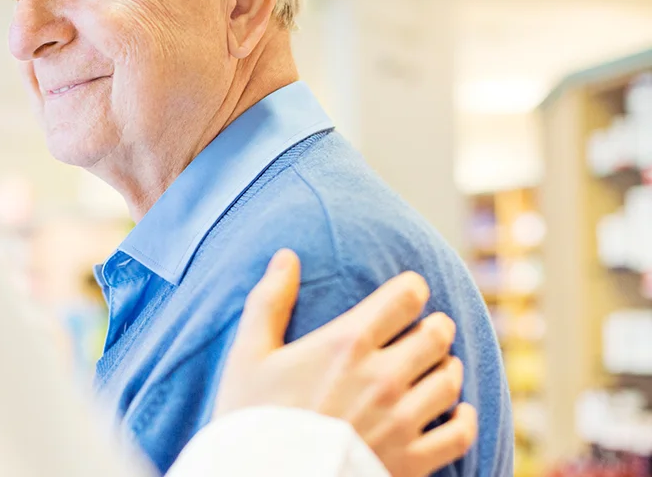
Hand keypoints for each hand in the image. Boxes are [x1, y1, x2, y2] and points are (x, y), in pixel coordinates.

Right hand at [215, 249, 477, 476]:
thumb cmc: (251, 418)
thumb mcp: (248, 355)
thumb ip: (269, 301)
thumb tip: (287, 256)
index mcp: (347, 344)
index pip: (404, 297)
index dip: (411, 288)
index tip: (408, 292)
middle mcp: (383, 377)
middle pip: (436, 335)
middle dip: (435, 325)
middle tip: (428, 328)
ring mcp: (401, 421)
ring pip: (450, 381)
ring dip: (447, 368)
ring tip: (437, 367)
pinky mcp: (411, 461)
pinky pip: (458, 435)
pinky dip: (464, 420)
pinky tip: (457, 413)